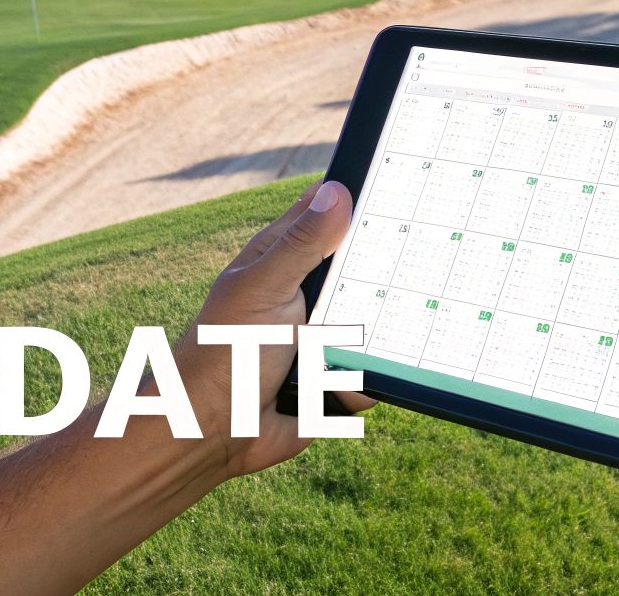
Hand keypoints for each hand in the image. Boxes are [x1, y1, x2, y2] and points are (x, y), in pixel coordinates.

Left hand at [173, 179, 373, 477]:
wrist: (213, 432)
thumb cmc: (222, 353)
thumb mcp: (264, 288)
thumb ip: (301, 244)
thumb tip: (336, 191)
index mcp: (281, 258)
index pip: (326, 213)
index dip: (357, 197)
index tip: (400, 185)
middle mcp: (304, 292)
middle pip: (363, 270)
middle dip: (381, 276)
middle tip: (405, 274)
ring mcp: (321, 335)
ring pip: (374, 322)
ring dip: (371, 336)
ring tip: (344, 348)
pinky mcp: (334, 377)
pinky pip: (370, 373)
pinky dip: (361, 382)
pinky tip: (335, 389)